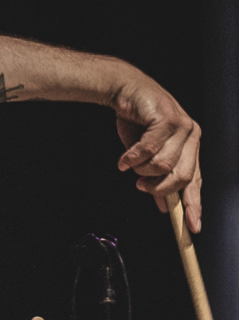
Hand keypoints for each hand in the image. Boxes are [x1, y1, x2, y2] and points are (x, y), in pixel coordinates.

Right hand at [112, 73, 202, 230]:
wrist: (125, 91)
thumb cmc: (136, 122)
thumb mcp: (147, 156)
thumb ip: (157, 178)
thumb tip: (161, 206)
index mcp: (191, 147)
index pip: (196, 182)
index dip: (193, 206)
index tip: (192, 228)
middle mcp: (192, 136)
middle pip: (181, 177)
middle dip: (157, 187)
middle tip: (140, 185)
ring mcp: (182, 126)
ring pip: (163, 165)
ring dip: (141, 169)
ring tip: (130, 163)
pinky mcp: (167, 119)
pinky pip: (149, 150)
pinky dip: (132, 158)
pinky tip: (124, 159)